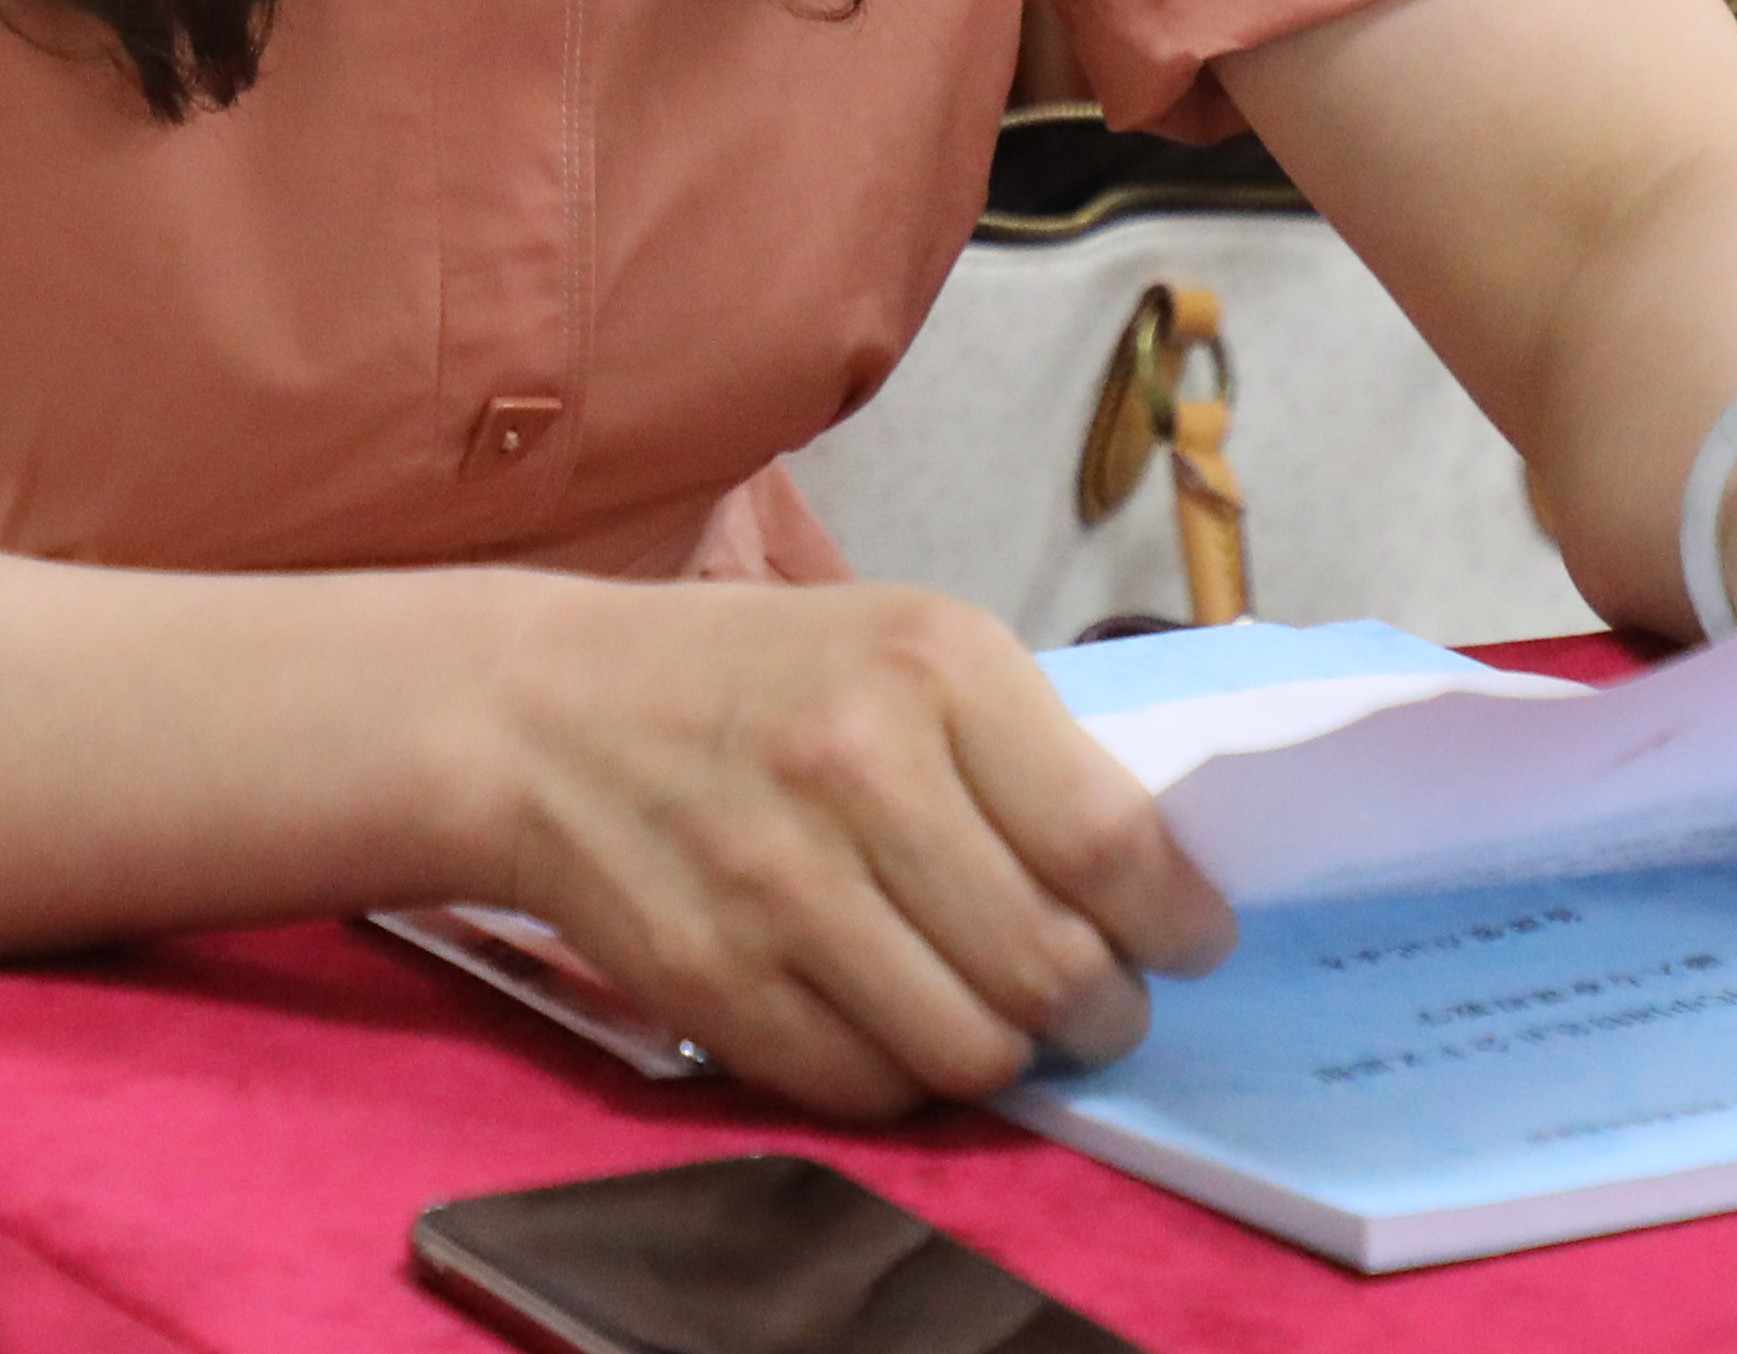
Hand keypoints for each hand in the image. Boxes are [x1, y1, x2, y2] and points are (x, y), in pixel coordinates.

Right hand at [491, 581, 1233, 1118]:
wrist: (547, 714)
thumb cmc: (760, 678)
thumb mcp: (905, 646)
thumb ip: (1025, 751)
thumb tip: (1155, 893)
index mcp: (932, 663)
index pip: (1110, 843)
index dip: (1175, 922)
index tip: (1188, 941)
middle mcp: (857, 768)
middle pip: (1051, 967)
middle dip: (1106, 1010)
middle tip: (1103, 1003)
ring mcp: (778, 884)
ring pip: (971, 1049)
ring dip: (1011, 1054)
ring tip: (1003, 1016)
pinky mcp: (714, 980)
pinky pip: (870, 1089)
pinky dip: (906, 1077)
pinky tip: (897, 1021)